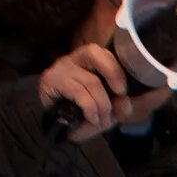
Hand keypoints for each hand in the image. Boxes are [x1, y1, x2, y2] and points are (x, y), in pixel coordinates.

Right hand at [39, 42, 164, 140]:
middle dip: (113, 73)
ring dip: (103, 105)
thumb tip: (125, 103)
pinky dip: (91, 109)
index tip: (123, 91)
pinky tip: (92, 119)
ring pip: (92, 81)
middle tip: (120, 95)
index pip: (102, 52)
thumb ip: (118, 107)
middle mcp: (72, 59)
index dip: (116, 68)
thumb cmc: (79, 113)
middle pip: (93, 52)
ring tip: (103, 121)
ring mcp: (60, 68)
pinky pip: (79, 92)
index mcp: (86, 62)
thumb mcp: (104, 111)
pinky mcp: (51, 80)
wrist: (51, 124)